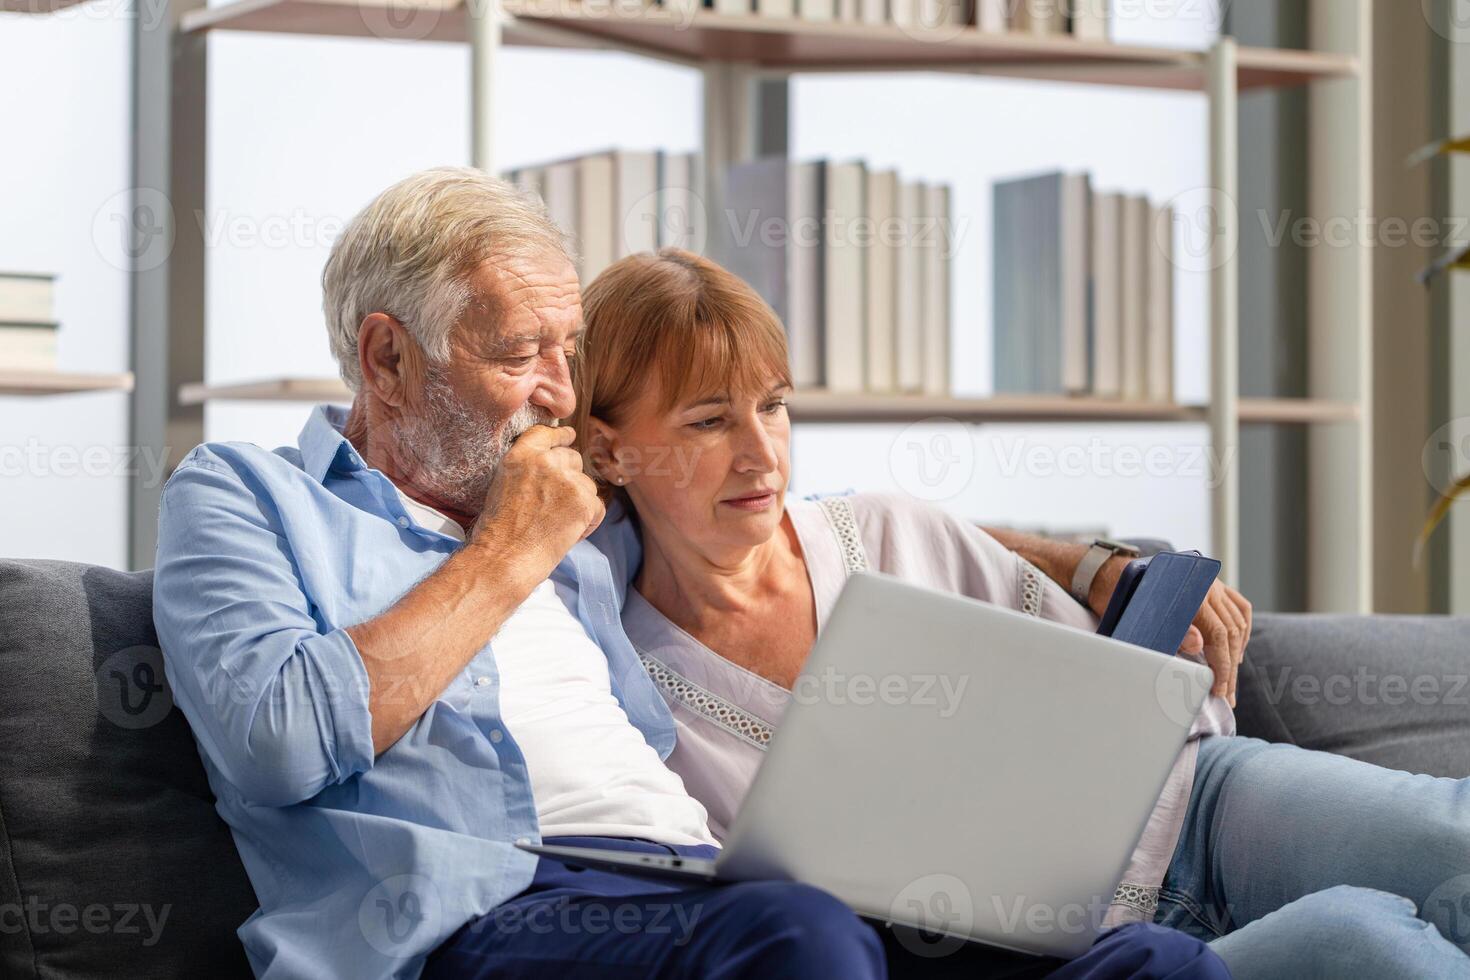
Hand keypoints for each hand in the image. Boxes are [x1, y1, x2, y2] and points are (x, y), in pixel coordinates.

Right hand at [469, 425, 604, 578]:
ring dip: (579, 504)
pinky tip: (566, 535)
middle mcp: (545, 461)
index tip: (570, 436)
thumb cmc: (499, 532)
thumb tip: (553, 467)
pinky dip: (588, 524)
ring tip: (554, 526)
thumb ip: (527, 470)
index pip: (546, 434)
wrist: (504, 557)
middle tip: (555, 508)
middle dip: (570, 480)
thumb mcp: (503, 486)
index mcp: (521, 455)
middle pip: (573, 459)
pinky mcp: (583, 500)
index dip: (560, 435)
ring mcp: (566, 479)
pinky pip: (597, 508)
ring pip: (587, 485)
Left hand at [1090, 556, 1250, 706]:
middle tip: (1228, 694)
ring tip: (1230, 678)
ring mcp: (1213, 584)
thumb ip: (1171, 631)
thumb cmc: (1122, 598)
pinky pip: (1239, 607)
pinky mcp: (1214, 584)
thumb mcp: (1139, 618)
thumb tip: (1198, 644)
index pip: (1219, 637)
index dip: (1222, 667)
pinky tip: (1238, 649)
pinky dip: (1242, 629)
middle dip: (1230, 668)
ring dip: (1236, 652)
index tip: (1220, 690)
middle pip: (1230, 633)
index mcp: (1191, 595)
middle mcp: (1207, 587)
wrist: (1113, 573)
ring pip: (1237, 622)